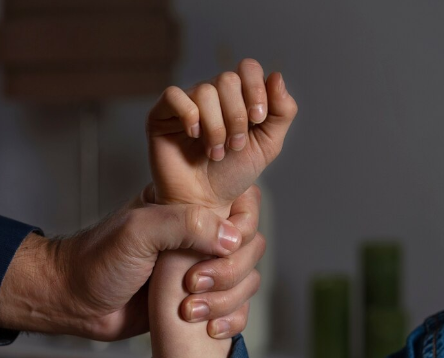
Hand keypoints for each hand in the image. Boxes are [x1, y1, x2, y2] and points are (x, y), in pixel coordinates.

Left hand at [0, 185, 263, 340]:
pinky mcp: (199, 301)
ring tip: (188, 310)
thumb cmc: (97, 261)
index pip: (243, 205)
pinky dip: (231, 320)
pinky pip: (236, 309)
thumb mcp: (138, 231)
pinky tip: (209, 329)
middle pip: (251, 247)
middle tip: (192, 284)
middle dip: (230, 272)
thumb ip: (184, 224)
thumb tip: (232, 238)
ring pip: (247, 280)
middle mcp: (200, 235)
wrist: (75, 302)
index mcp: (188, 206)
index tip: (216, 248)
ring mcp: (201, 268)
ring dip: (227, 300)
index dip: (240, 228)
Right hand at [146, 59, 296, 210]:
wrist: (204, 203)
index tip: (258, 119)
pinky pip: (174, 95)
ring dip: (216, 127)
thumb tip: (276, 76)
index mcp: (237, 97)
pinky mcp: (161, 115)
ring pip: (205, 91)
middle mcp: (211, 95)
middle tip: (235, 146)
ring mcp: (186, 103)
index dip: (256, 89)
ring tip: (215, 152)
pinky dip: (189, 116)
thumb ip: (282, 112)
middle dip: (237, 116)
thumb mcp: (267, 145)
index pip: (247, 69)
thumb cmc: (232, 175)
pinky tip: (193, 136)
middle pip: (227, 79)